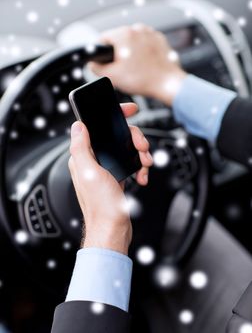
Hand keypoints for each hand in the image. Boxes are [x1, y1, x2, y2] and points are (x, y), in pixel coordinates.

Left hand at [68, 103, 152, 254]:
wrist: (113, 229)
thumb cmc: (101, 206)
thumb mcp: (89, 173)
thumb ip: (81, 148)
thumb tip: (77, 126)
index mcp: (84, 157)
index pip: (96, 127)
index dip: (113, 116)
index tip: (129, 110)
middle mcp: (94, 161)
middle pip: (117, 137)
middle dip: (134, 139)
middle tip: (143, 147)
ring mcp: (106, 169)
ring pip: (127, 149)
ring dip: (140, 153)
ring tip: (146, 163)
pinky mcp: (116, 177)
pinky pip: (131, 164)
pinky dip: (139, 168)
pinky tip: (142, 176)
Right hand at [89, 24, 186, 105]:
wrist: (168, 84)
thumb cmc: (143, 80)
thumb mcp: (112, 76)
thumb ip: (96, 68)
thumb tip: (93, 63)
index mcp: (123, 34)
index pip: (102, 39)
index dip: (101, 53)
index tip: (105, 63)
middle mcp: (137, 29)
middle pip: (118, 40)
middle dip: (118, 54)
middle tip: (123, 70)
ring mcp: (150, 33)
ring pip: (132, 42)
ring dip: (130, 53)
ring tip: (136, 69)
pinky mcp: (160, 40)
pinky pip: (145, 45)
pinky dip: (143, 54)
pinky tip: (145, 66)